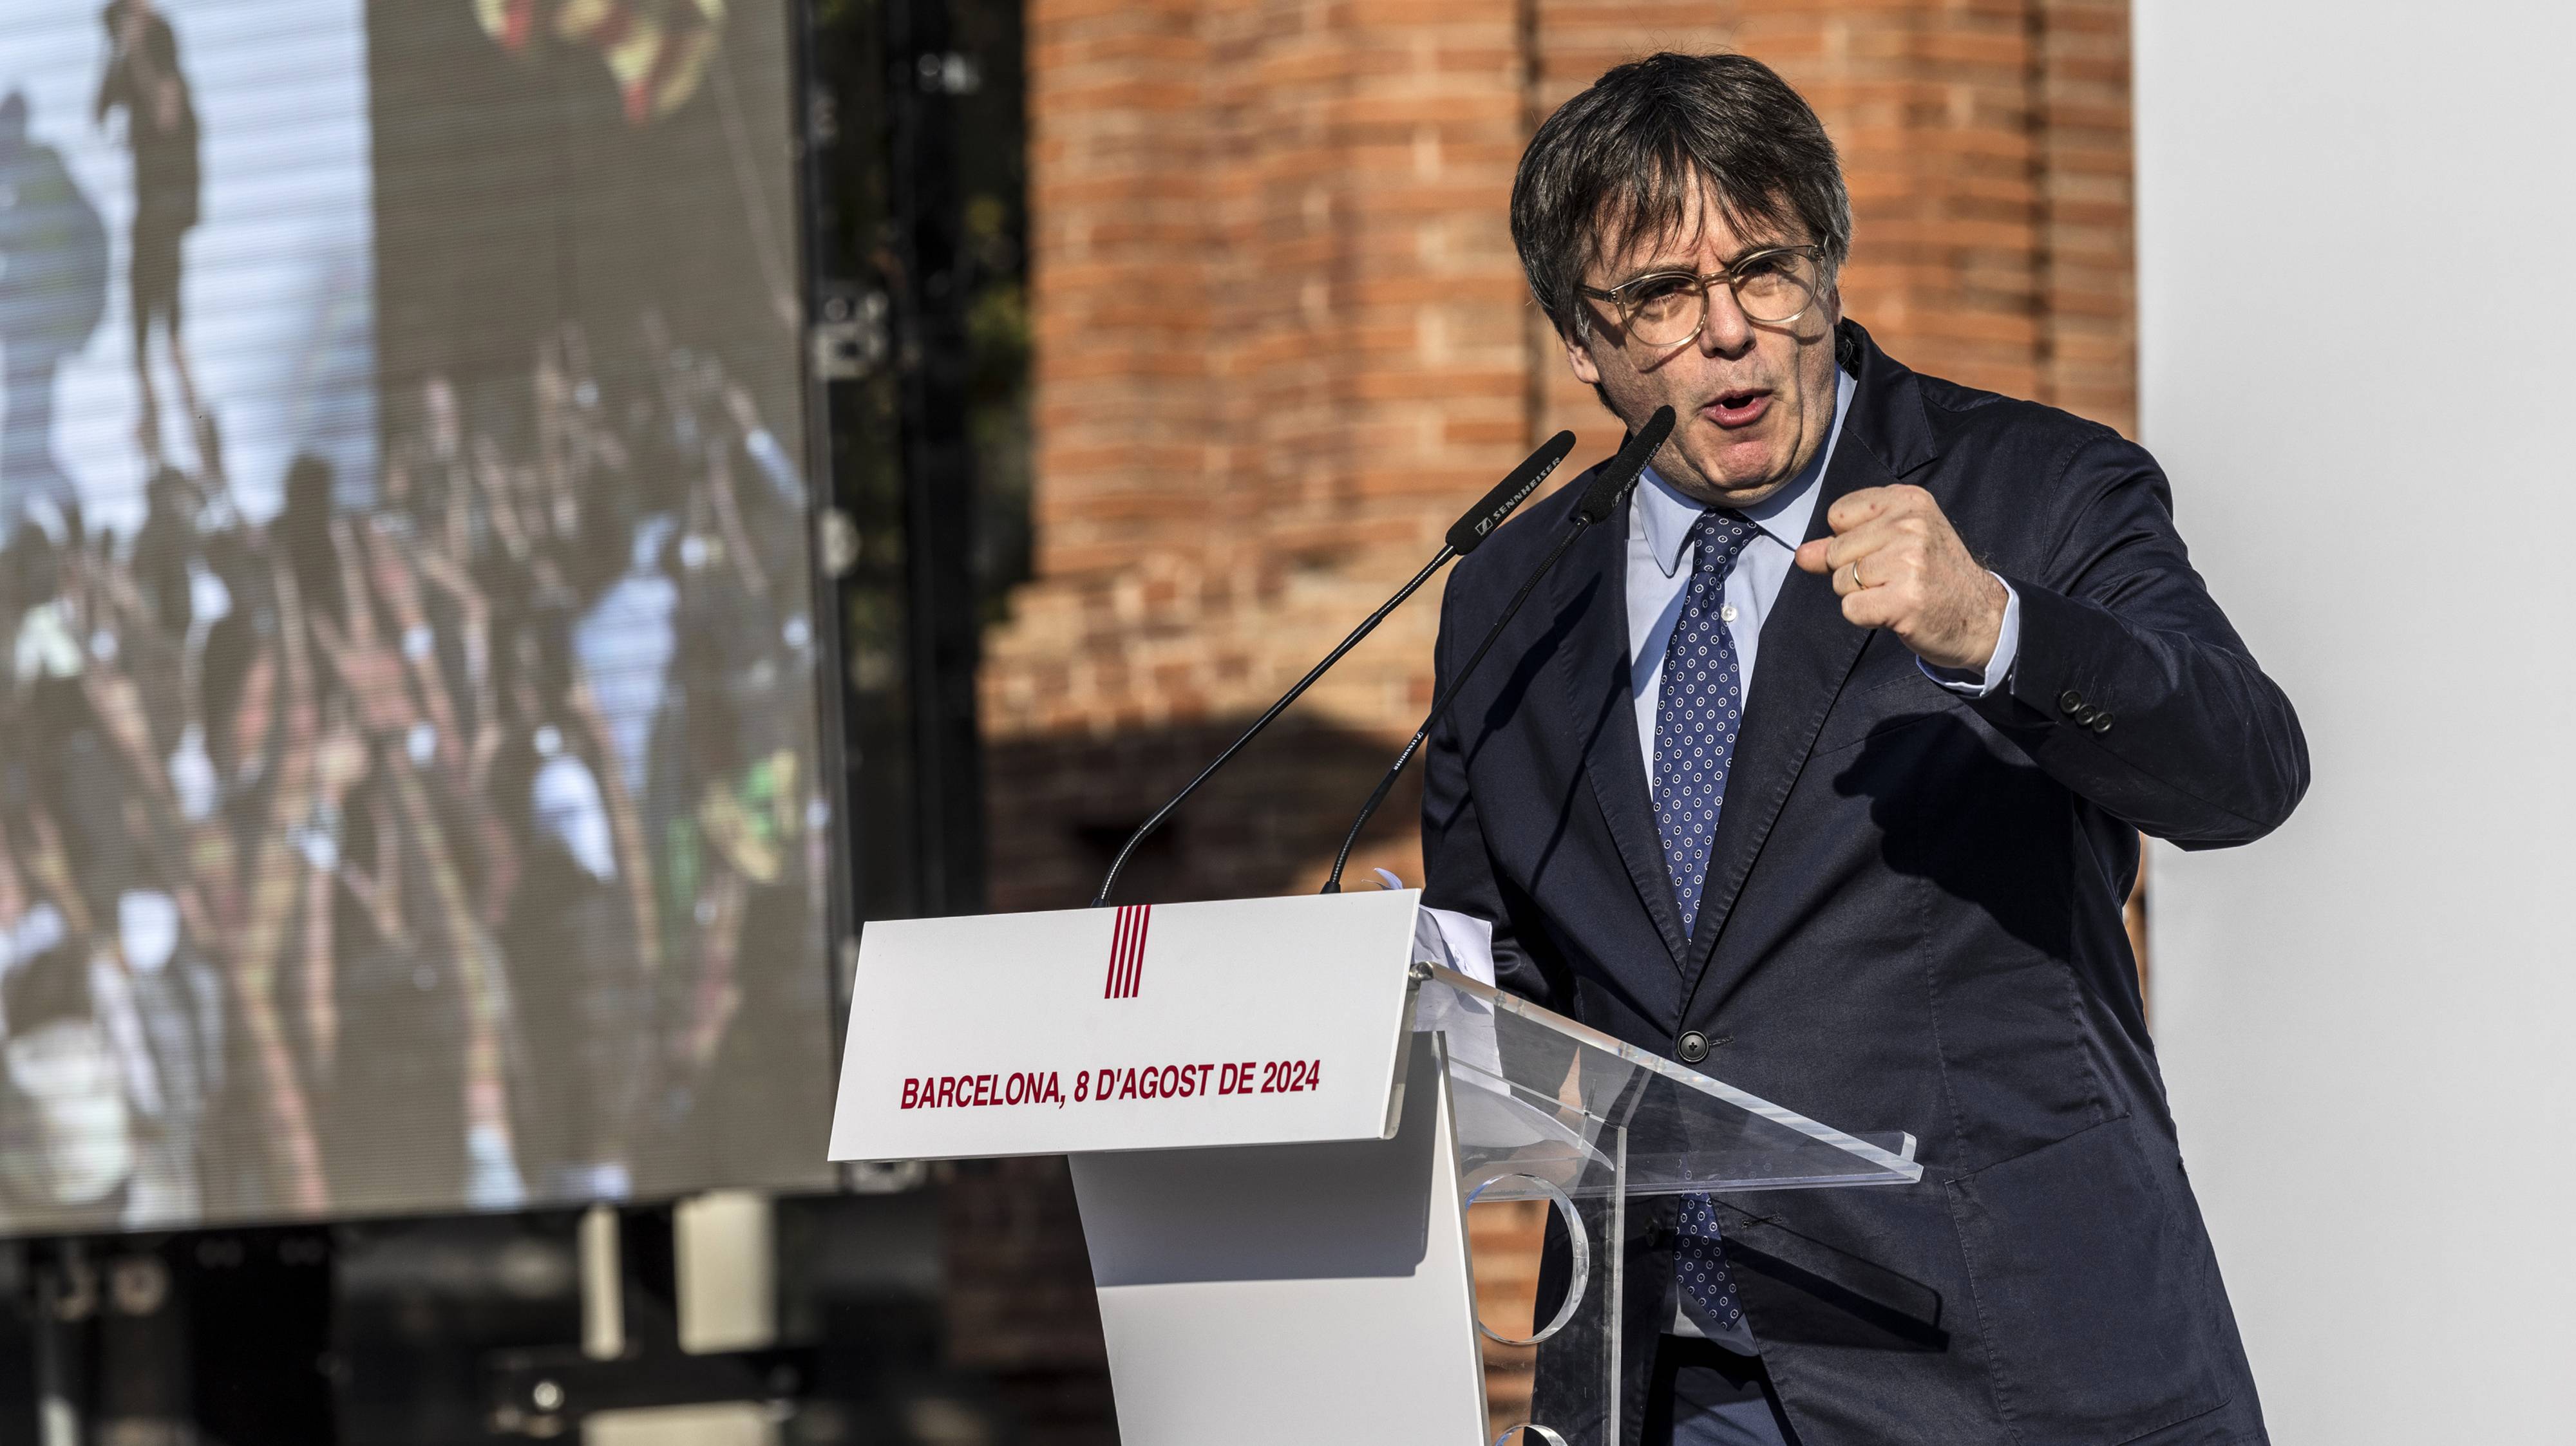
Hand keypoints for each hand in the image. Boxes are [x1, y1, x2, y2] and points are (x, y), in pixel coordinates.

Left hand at [1794, 485, 2006, 671]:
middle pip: (1836, 551)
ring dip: (1861, 596)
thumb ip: (1842, 543)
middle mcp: (1909, 525)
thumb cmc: (1933, 575)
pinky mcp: (1905, 600)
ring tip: (1896, 593)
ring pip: (1840, 582)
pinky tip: (1896, 611)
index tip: (1883, 550)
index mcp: (1908, 500)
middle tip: (1893, 578)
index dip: (1849, 540)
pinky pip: (1850, 609)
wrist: (1980, 615)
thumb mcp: (1894, 543)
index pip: (1837, 514)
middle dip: (1852, 572)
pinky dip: (1867, 616)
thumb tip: (1801, 555)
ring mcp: (1909, 562)